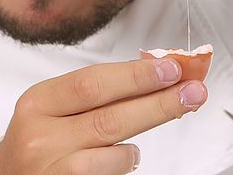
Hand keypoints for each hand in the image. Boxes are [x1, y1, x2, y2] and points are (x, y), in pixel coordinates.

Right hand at [0, 59, 206, 173]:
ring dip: (142, 135)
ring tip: (158, 119)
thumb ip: (97, 90)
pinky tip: (127, 154)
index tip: (171, 67)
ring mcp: (51, 170)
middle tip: (193, 90)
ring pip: (112, 151)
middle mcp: (40, 137)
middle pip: (110, 116)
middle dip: (158, 101)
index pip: (93, 82)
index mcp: (39, 102)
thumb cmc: (39, 136)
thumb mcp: (54, 105)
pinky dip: (124, 162)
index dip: (136, 75)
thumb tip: (155, 71)